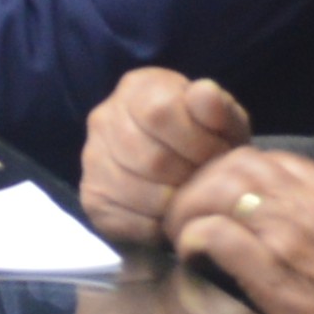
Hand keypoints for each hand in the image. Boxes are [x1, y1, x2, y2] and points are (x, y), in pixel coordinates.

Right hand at [76, 67, 251, 243]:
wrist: (184, 171)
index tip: (220, 154)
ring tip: (190, 197)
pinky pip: (125, 219)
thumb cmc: (205, 139)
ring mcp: (92, 160)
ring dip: (173, 202)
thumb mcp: (221, 119)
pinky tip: (170, 215)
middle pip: (149, 157)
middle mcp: (104, 119)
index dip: (196, 141)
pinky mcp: (92, 199)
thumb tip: (205, 95)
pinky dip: (156, 225)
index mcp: (137, 89)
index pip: (159, 112)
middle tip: (207, 182)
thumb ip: (217, 106)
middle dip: (188, 175)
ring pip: (135, 191)